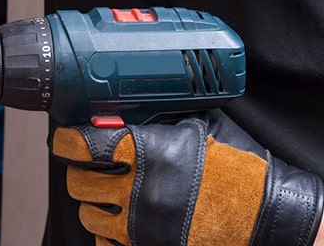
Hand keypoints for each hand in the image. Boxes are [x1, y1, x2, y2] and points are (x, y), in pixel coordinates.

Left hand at [52, 111, 322, 245]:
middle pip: (79, 182)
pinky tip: (123, 223)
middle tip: (90, 167)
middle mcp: (140, 191)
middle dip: (81, 172)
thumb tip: (126, 107)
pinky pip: (106, 245)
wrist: (272, 218)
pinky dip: (109, 235)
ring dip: (94, 204)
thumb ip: (159, 118)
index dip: (67, 142)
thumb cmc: (240, 172)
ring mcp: (142, 226)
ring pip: (89, 215)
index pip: (84, 145)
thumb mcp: (199, 128)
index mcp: (150, 152)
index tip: (66, 141)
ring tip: (109, 196)